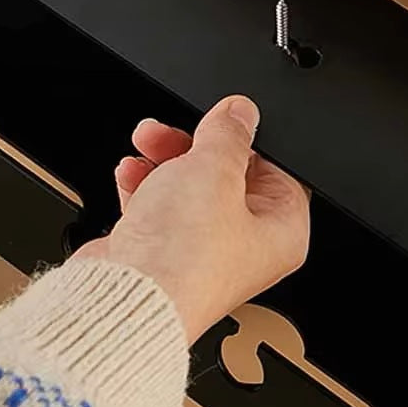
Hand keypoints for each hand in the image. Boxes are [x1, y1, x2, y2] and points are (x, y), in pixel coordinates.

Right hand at [76, 95, 309, 343]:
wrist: (126, 293)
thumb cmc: (182, 258)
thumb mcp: (214, 170)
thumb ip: (228, 132)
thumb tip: (240, 112)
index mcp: (281, 233)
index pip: (276, 171)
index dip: (246, 140)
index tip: (222, 120)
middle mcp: (244, 247)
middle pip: (227, 176)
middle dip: (192, 146)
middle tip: (171, 132)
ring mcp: (200, 252)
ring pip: (187, 189)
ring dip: (162, 160)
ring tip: (145, 144)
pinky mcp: (161, 254)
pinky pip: (157, 207)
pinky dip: (142, 186)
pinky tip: (130, 174)